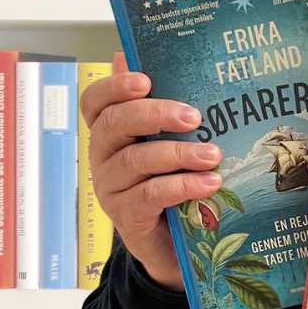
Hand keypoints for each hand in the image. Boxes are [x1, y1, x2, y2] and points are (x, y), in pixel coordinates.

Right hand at [79, 72, 222, 291]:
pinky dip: (183, 186)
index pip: (95, 101)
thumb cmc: (169, 181)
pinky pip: (150, 194)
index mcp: (109, 132)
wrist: (170, 242)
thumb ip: (165, 111)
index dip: (113, 87)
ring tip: (213, 155)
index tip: (144, 80)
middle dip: (156, 115)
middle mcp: (102, 157)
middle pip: (115, 124)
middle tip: (194, 117)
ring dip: (179, 154)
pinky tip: (209, 183)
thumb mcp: (170, 143)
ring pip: (136, 160)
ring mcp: (110, 187)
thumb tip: (153, 66)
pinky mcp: (126, 215)